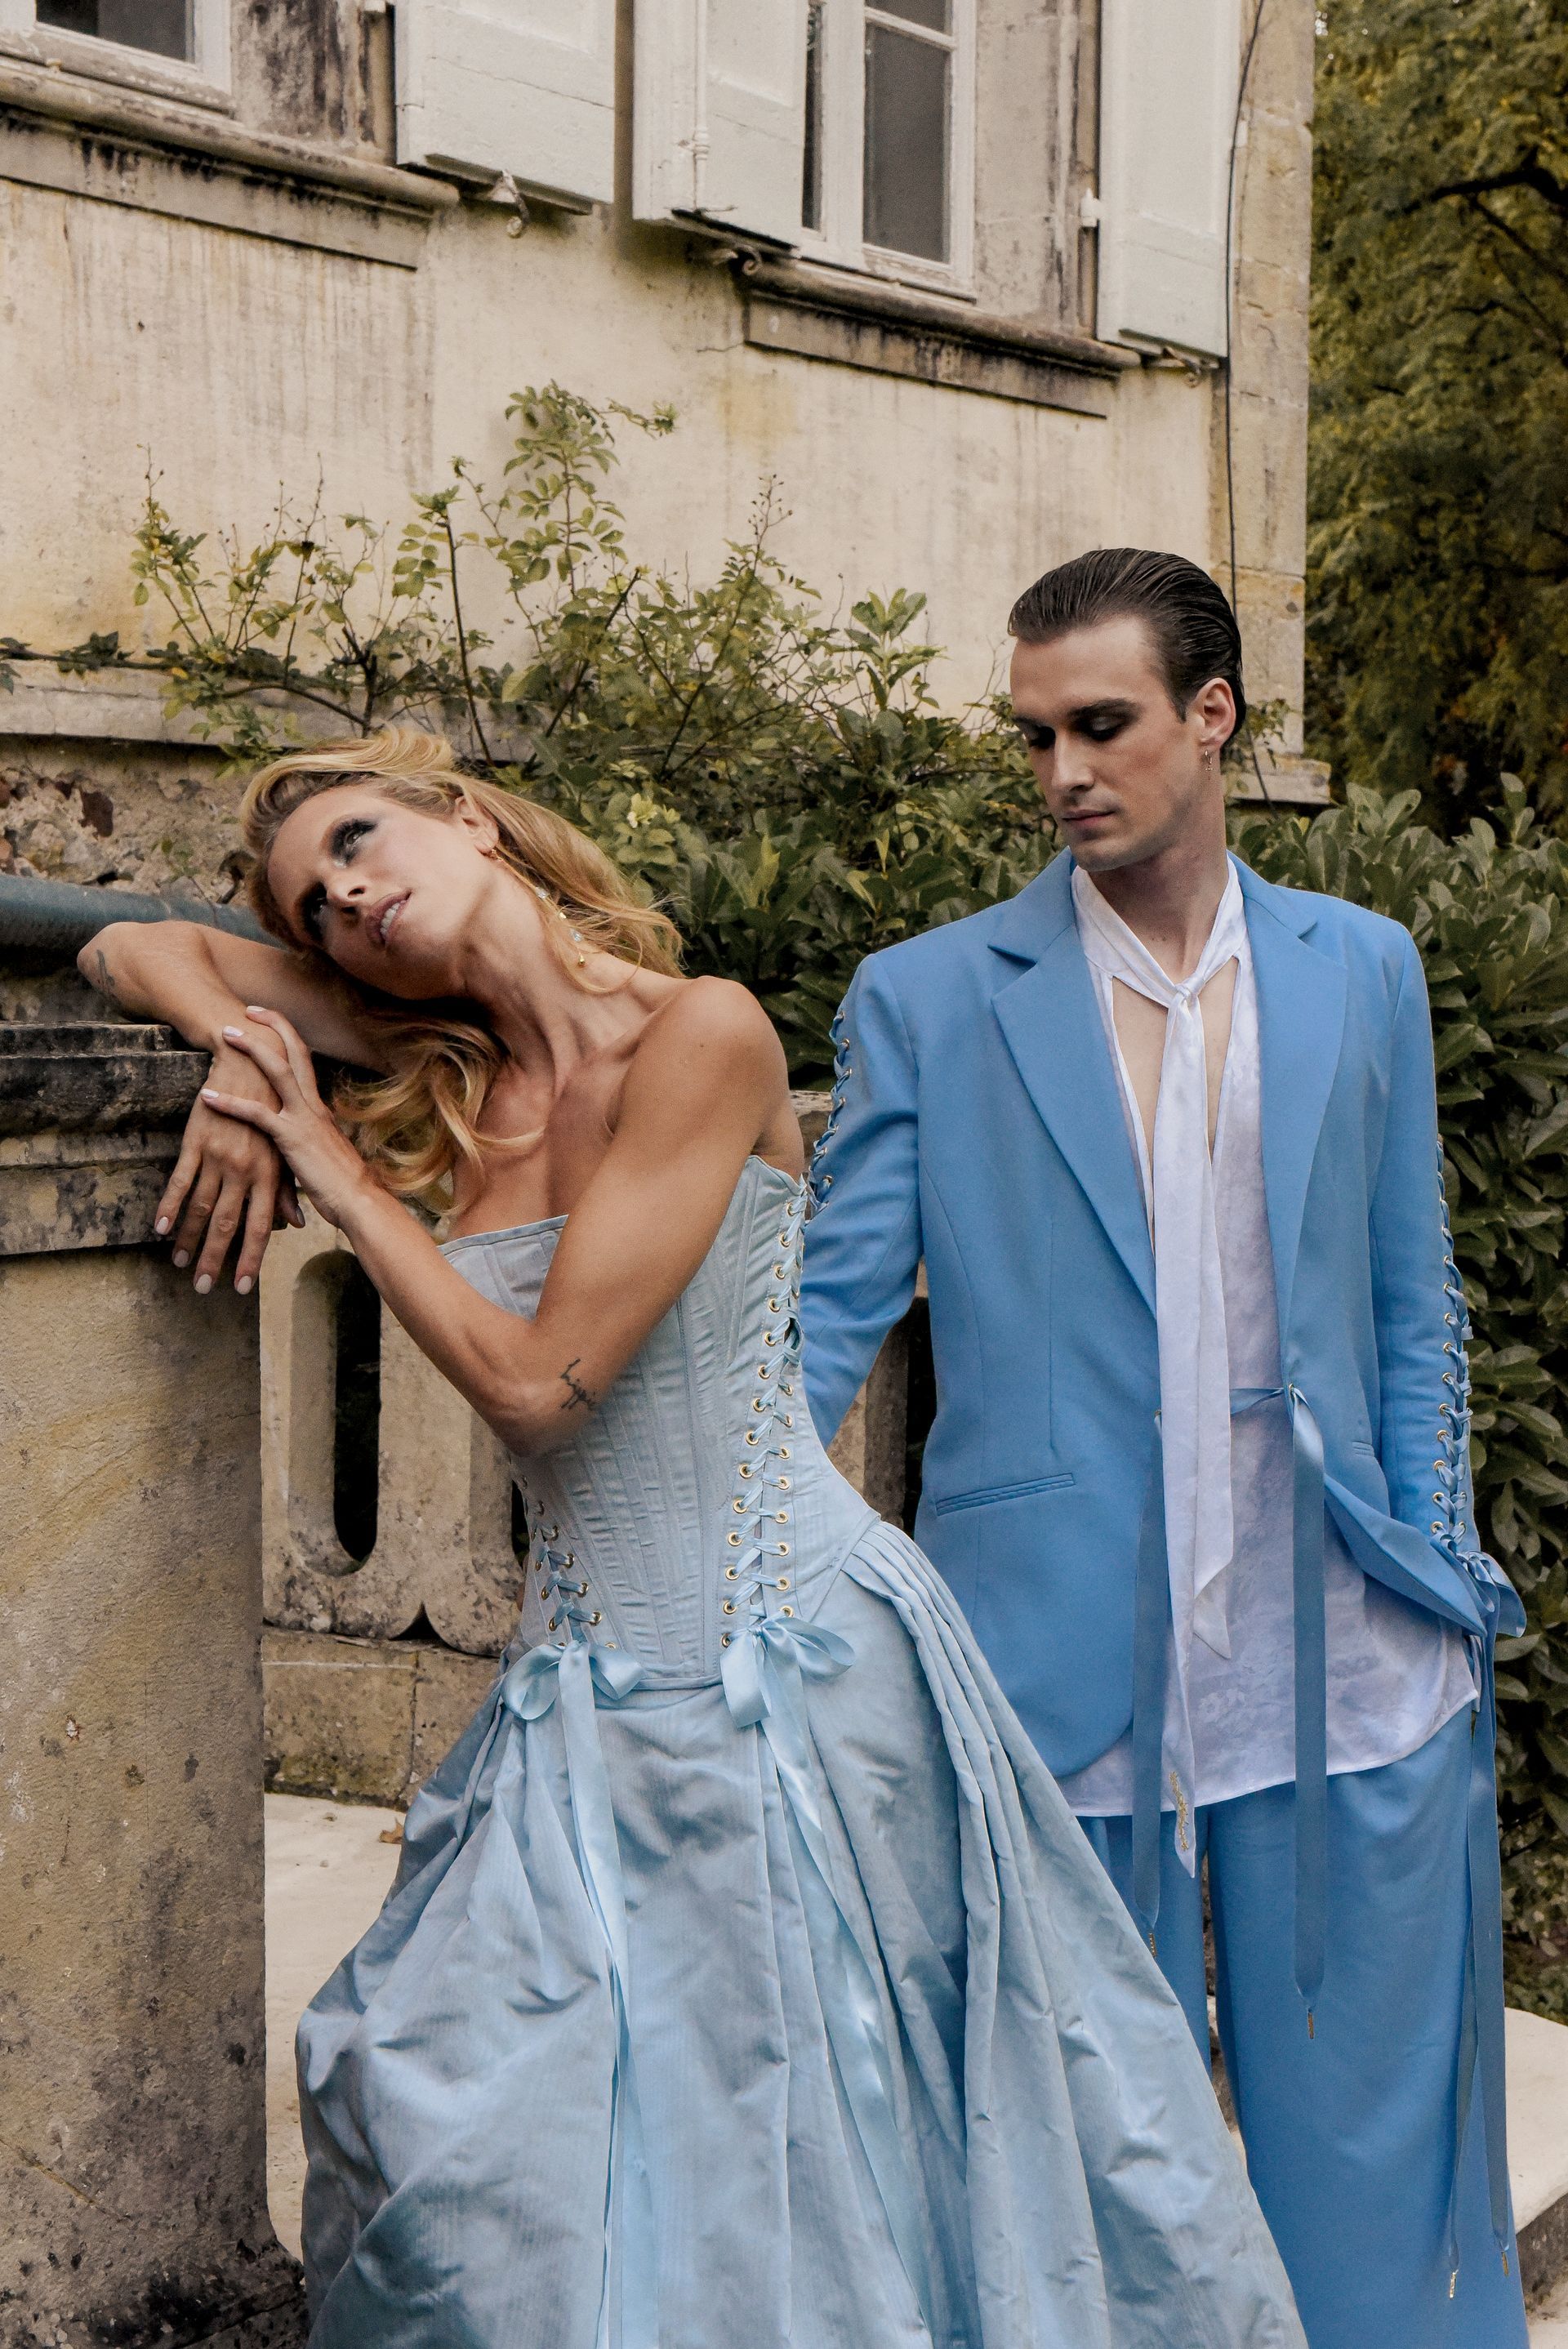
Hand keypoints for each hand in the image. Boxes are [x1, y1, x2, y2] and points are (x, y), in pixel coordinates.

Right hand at [157, 1038, 304, 1293]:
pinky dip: (170, 1207)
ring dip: (189, 1239)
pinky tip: (161, 1229)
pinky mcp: (196, 1141)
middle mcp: (244, 1169)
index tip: (241, 1287)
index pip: (261, 1226)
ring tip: (180, 1263)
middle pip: (227, 1223)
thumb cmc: (272, 1107)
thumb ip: (285, 1188)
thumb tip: (295, 1223)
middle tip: (203, 1287)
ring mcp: (219, 1156)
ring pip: (201, 1207)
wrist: (250, 1061)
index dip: (251, 1258)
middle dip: (215, 1258)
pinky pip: (180, 1180)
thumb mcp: (284, 1147)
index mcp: (269, 1173)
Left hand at [199, 1008, 376, 1231]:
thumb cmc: (344, 1185)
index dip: (287, 1035)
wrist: (360, 1202)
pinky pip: (257, 1114)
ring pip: (278, 1071)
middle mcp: (314, 1105)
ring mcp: (304, 1119)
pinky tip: (207, 1097)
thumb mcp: (325, 1155)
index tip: (268, 1020)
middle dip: (273, 1025)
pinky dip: (230, 1102)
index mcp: (320, 1108)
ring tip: (227, 1034)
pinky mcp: (292, 1139)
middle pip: (296, 1051)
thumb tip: (302, 1140)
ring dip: (251, 1049)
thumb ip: (310, 1142)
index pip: (305, 1060)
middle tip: (248, 1010)